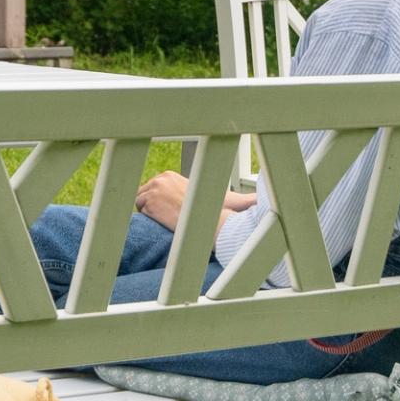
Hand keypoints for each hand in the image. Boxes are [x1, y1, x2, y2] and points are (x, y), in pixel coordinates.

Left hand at [131, 172, 255, 227]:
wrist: (211, 224)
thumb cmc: (219, 213)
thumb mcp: (224, 200)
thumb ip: (239, 197)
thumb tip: (260, 199)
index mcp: (171, 175)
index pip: (151, 188)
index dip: (157, 202)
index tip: (167, 212)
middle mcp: (161, 178)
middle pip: (142, 193)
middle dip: (150, 206)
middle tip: (164, 218)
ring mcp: (154, 189)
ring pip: (139, 202)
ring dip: (147, 212)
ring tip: (164, 221)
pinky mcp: (150, 201)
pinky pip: (139, 211)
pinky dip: (146, 219)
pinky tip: (160, 223)